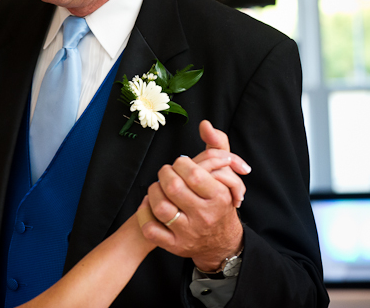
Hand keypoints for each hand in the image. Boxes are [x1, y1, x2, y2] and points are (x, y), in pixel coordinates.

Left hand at [140, 121, 248, 271]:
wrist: (221, 242)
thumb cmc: (218, 202)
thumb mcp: (225, 174)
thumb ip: (217, 146)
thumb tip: (205, 125)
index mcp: (219, 197)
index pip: (193, 174)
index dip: (181, 164)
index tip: (180, 165)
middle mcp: (204, 216)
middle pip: (174, 187)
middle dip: (164, 174)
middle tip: (166, 174)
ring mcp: (188, 232)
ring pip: (161, 207)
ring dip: (153, 192)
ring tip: (157, 188)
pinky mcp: (174, 245)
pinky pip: (151, 230)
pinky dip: (145, 215)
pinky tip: (150, 207)